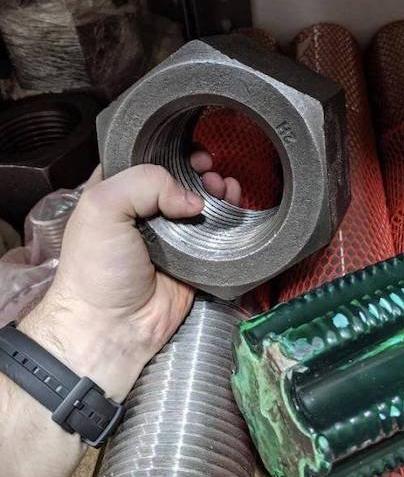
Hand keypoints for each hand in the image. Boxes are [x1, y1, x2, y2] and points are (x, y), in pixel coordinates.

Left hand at [19, 155, 240, 402]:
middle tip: (208, 169)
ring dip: (218, 188)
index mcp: (117, 192)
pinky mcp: (194, 257)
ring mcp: (172, 234)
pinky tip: (234, 202)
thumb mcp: (102, 208)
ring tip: (224, 186)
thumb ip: (145, 182)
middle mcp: (145, 210)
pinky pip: (218, 231)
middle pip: (180, 177)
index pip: (145, 157)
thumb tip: (194, 199)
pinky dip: (230, 214)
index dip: (169, 149)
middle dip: (200, 168)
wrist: (112, 327)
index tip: (188, 148)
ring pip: (203, 200)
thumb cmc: (96, 268)